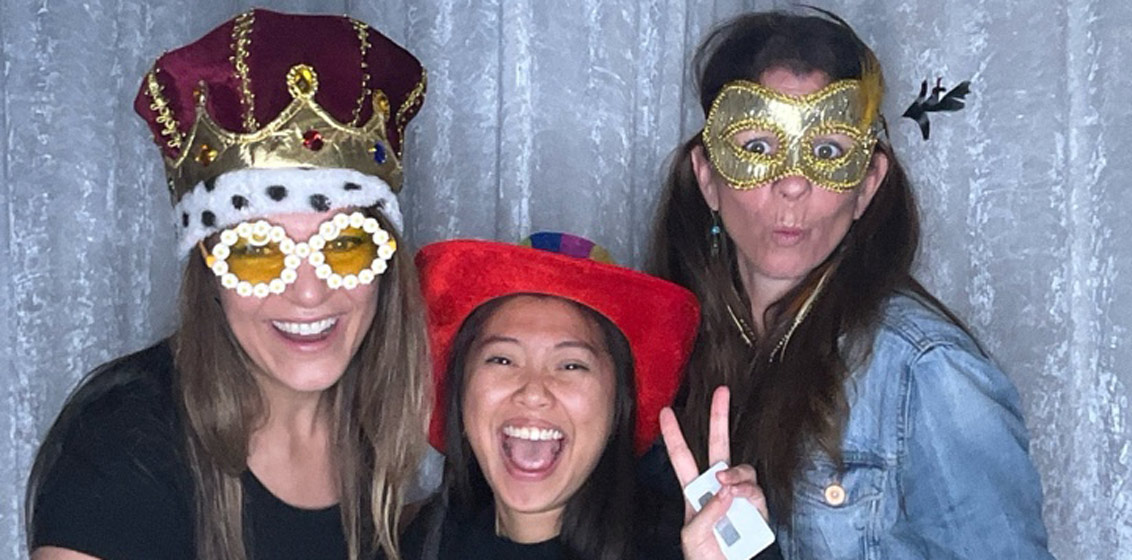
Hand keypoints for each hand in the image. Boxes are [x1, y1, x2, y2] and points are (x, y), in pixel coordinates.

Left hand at [660, 386, 768, 558]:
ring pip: (740, 467)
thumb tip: (724, 489)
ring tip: (725, 484)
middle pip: (719, 445)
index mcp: (696, 492)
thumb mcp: (692, 535)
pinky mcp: (757, 506)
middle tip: (721, 392)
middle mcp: (718, 487)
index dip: (674, 435)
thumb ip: (705, 512)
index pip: (682, 457)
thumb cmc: (707, 556)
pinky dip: (744, 490)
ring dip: (733, 472)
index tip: (666, 412)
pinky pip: (753, 489)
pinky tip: (736, 497)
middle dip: (719, 417)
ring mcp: (739, 495)